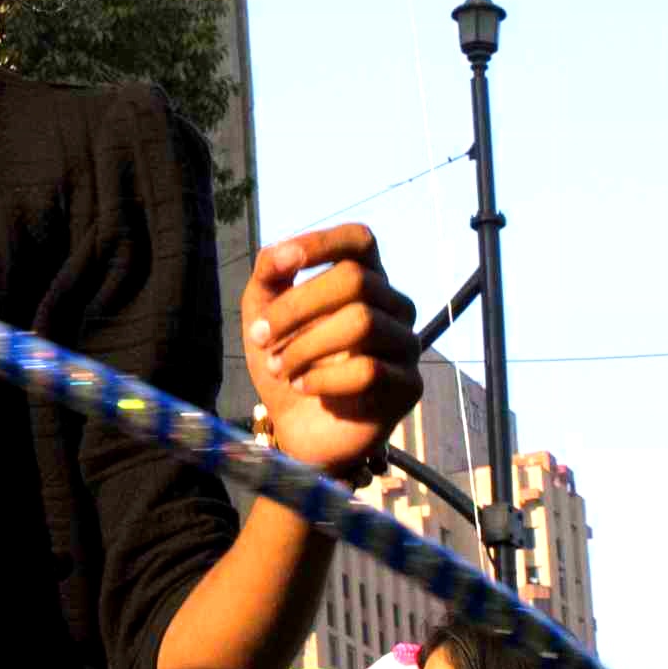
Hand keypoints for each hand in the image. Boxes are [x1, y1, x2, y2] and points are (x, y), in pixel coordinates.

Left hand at [240, 225, 417, 482]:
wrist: (297, 427)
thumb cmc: (286, 361)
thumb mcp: (263, 314)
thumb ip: (269, 276)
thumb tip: (277, 251)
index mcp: (366, 279)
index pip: (360, 241)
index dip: (322, 243)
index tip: (282, 264)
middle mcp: (393, 306)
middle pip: (355, 280)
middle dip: (296, 306)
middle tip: (258, 336)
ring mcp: (406, 345)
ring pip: (363, 322)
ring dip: (305, 345)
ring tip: (278, 367)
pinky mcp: (408, 386)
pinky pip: (369, 371)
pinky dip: (323, 379)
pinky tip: (302, 387)